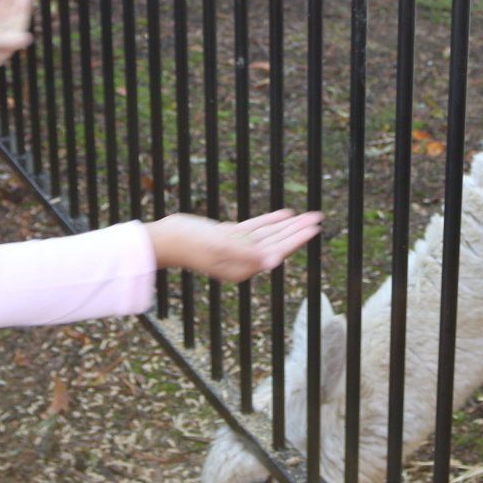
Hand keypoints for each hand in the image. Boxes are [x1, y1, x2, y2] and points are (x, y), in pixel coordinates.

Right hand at [147, 209, 323, 282]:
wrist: (164, 238)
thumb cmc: (189, 244)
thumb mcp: (220, 247)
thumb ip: (247, 254)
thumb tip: (274, 262)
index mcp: (243, 268)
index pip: (277, 251)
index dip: (297, 239)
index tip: (314, 228)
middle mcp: (243, 261)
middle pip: (277, 242)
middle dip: (298, 230)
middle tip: (318, 218)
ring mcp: (236, 248)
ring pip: (269, 234)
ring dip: (288, 224)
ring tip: (307, 215)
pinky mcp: (228, 237)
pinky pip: (255, 228)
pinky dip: (270, 221)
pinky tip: (284, 214)